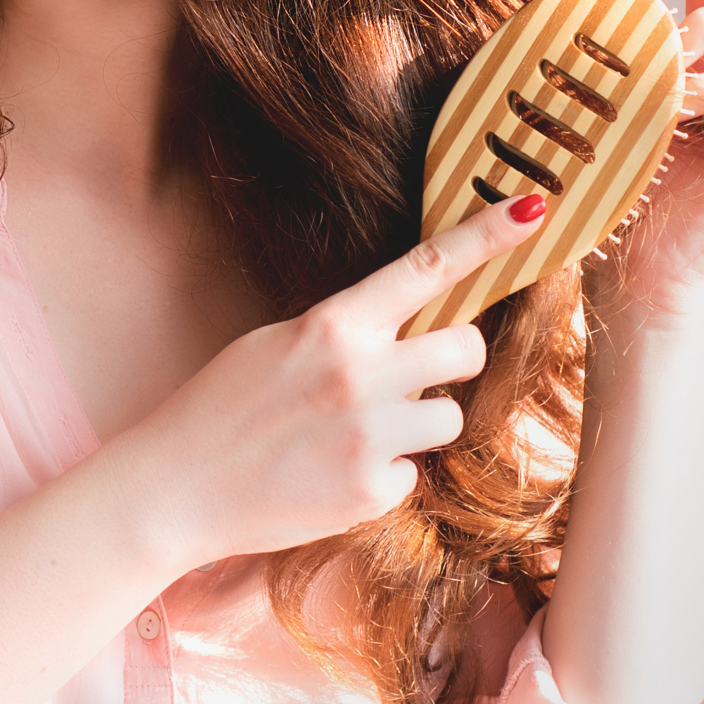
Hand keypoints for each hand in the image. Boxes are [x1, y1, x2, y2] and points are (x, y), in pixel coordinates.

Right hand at [112, 195, 547, 569]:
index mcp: (336, 324)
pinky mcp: (368, 493)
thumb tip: (414, 321)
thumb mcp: (282, 341)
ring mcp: (368, 438)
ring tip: (354, 433)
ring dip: (417, 424)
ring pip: (448, 418)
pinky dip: (383, 475)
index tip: (534, 210)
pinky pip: (412, 474)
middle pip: (466, 350)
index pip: (429, 266)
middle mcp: (360, 375)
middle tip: (418, 372)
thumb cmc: (224, 407)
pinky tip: (333, 474)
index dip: (487, 236)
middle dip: (455, 359)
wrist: (169, 492)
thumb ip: (351, 329)